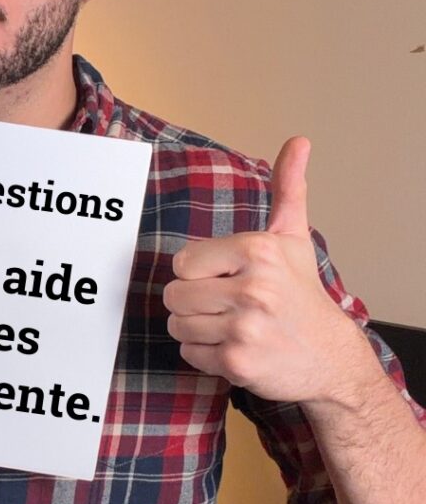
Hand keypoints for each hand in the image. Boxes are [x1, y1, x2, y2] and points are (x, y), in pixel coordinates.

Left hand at [163, 138, 373, 404]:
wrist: (330, 357)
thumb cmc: (302, 295)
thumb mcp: (294, 238)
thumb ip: (287, 189)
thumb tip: (298, 141)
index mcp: (258, 251)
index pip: (182, 262)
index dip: (197, 273)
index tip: (225, 279)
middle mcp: (252, 288)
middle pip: (174, 295)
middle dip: (193, 303)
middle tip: (226, 306)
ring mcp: (245, 327)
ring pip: (178, 325)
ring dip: (197, 329)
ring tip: (231, 326)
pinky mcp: (238, 362)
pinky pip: (189, 353)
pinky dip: (205, 355)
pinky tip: (235, 347)